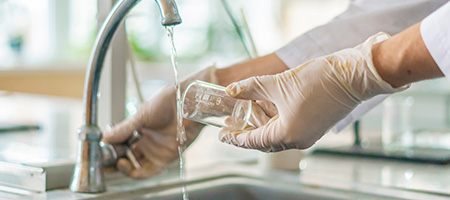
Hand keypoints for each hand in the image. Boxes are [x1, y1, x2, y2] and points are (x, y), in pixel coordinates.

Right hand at [102, 66, 217, 178]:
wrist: (188, 102)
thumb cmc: (168, 102)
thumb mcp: (141, 115)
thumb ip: (124, 129)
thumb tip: (105, 138)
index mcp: (137, 130)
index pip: (119, 145)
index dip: (109, 151)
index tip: (98, 153)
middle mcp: (145, 141)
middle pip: (126, 158)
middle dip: (113, 162)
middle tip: (103, 162)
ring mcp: (155, 150)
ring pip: (135, 167)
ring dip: (123, 168)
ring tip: (116, 162)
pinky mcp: (166, 157)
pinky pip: (149, 171)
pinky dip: (137, 172)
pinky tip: (127, 166)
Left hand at [219, 33, 407, 151]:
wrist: (352, 76)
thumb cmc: (318, 81)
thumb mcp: (277, 84)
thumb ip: (251, 88)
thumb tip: (231, 90)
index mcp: (287, 135)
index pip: (253, 140)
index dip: (235, 137)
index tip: (222, 135)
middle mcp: (298, 140)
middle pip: (264, 141)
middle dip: (247, 132)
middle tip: (231, 125)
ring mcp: (308, 134)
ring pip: (277, 134)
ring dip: (262, 124)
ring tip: (248, 111)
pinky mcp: (315, 126)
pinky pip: (289, 128)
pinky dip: (275, 120)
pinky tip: (267, 107)